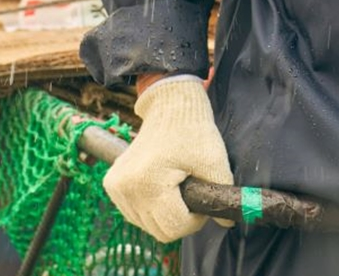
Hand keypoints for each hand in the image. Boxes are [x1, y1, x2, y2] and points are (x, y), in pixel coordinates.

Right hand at [103, 76, 234, 242]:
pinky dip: (151, 209)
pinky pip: (135, 214)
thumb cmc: (193, 131)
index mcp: (148, 184)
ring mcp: (116, 187)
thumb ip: (221, 195)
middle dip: (180, 220)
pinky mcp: (112, 185)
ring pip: (146, 225)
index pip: (174, 228)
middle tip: (191, 195)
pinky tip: (161, 188)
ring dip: (165, 215)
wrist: (170, 107)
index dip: (195, 220)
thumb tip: (226, 221)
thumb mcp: (214, 162)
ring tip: (176, 188)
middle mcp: (126, 189)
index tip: (201, 199)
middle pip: (159, 231)